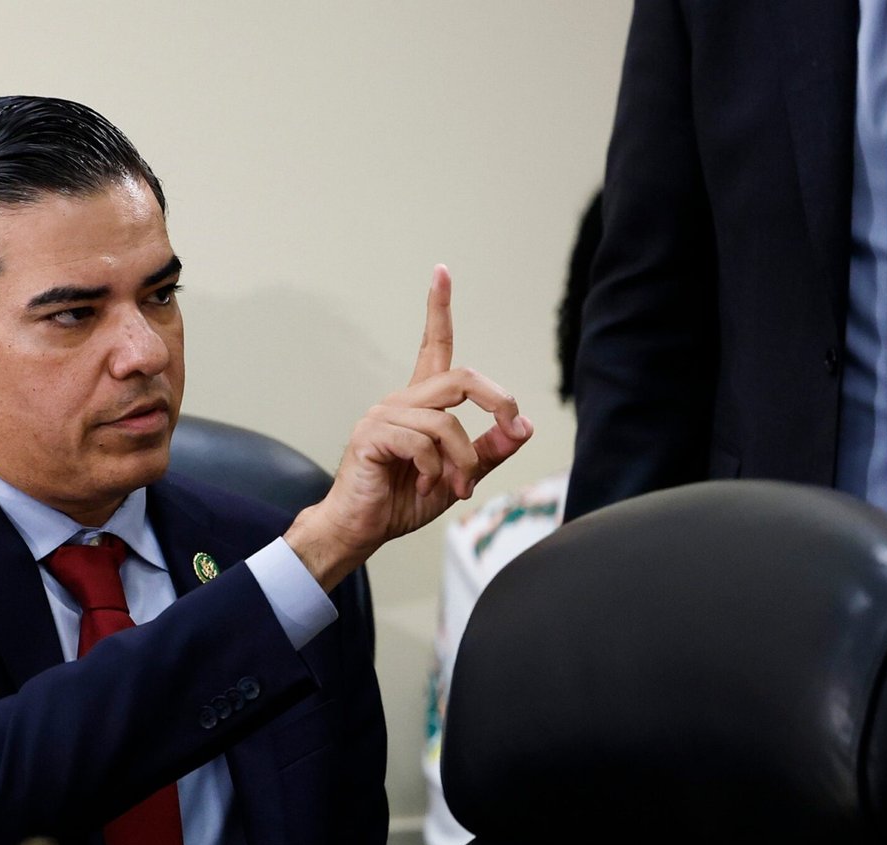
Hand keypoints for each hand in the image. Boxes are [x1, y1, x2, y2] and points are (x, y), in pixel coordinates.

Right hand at [286, 265, 532, 588]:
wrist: (361, 530)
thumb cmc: (400, 500)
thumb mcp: (459, 475)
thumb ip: (489, 451)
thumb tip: (524, 427)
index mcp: (421, 404)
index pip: (433, 345)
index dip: (438, 308)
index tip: (441, 271)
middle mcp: (401, 401)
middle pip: (461, 378)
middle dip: (499, 401)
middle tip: (514, 428)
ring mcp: (383, 415)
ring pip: (446, 421)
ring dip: (464, 460)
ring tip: (457, 487)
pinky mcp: (372, 435)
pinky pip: (422, 442)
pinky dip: (434, 470)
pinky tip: (425, 486)